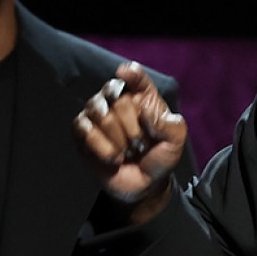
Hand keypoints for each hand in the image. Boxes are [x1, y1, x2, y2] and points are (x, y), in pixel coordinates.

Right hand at [72, 62, 185, 221]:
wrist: (144, 183)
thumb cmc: (160, 156)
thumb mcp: (175, 141)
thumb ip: (169, 124)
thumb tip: (144, 108)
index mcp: (143, 96)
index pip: (136, 77)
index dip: (131, 73)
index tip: (126, 72)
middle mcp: (117, 99)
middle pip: (118, 97)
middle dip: (133, 127)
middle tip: (140, 144)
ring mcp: (96, 113)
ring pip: (102, 114)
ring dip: (119, 139)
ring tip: (128, 151)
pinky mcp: (81, 131)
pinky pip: (86, 131)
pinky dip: (104, 149)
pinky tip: (114, 158)